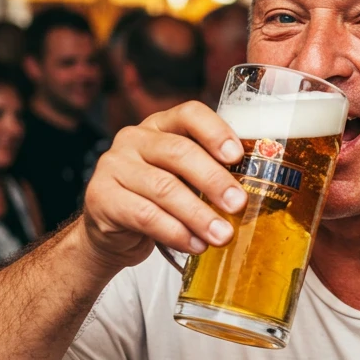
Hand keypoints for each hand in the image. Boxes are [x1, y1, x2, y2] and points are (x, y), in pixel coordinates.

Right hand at [80, 101, 245, 268]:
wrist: (110, 234)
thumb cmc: (156, 201)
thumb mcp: (182, 179)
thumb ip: (209, 174)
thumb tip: (258, 190)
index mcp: (160, 126)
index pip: (189, 114)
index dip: (215, 131)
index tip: (237, 155)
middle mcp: (134, 139)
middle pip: (179, 152)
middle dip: (214, 180)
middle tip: (238, 204)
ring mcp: (114, 166)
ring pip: (164, 188)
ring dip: (199, 215)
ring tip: (222, 235)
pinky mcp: (101, 198)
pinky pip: (145, 215)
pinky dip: (176, 233)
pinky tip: (195, 245)